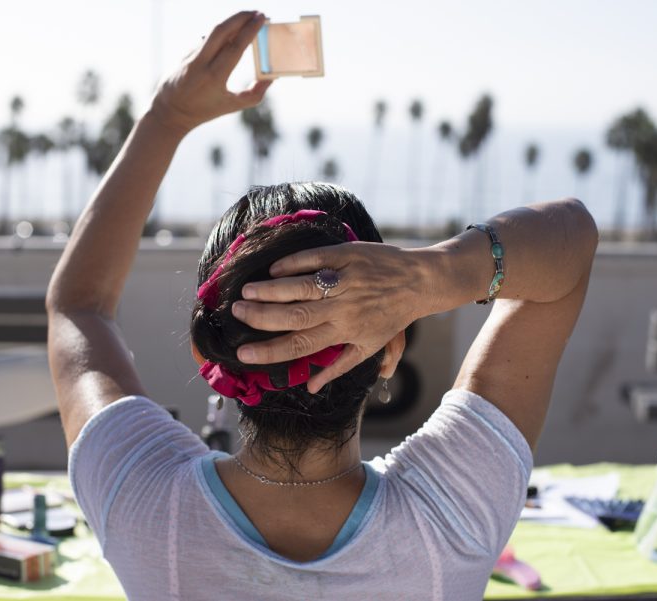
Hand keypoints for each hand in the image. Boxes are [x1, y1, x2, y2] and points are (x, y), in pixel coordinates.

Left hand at [150, 11, 271, 132]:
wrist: (170, 110)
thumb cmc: (204, 110)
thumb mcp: (232, 106)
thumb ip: (254, 94)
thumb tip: (271, 78)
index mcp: (214, 77)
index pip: (235, 46)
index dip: (250, 30)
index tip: (262, 18)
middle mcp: (200, 63)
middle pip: (221, 30)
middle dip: (241, 17)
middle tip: (258, 13)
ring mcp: (191, 55)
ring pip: (213, 31)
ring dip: (232, 22)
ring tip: (248, 19)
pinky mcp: (186, 51)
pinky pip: (207, 39)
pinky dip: (222, 33)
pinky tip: (233, 32)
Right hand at [231, 243, 436, 392]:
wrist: (420, 281)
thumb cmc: (392, 316)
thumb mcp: (369, 346)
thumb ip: (339, 365)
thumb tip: (312, 387)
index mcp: (344, 332)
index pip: (300, 345)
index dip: (269, 351)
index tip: (243, 353)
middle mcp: (342, 308)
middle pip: (294, 315)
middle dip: (261, 316)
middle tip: (236, 313)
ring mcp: (345, 280)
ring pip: (301, 287)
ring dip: (270, 290)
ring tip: (245, 292)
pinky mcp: (348, 255)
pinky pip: (315, 259)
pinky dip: (292, 264)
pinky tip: (273, 269)